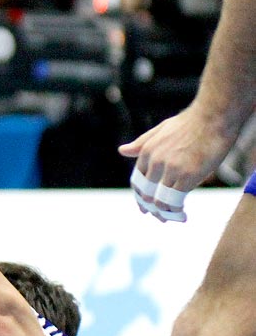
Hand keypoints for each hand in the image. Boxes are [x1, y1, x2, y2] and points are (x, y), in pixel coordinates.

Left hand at [119, 104, 234, 221]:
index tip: (145, 206)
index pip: (138, 181)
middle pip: (146, 193)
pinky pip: (176, 199)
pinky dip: (176, 210)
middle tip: (157, 216)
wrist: (213, 117)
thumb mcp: (160, 130)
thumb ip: (141, 144)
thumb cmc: (190, 123)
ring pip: (160, 199)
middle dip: (149, 207)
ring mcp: (171, 169)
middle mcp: (155, 162)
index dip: (140, 196)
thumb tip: (121, 151)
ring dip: (162, 213)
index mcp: (147, 151)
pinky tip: (180, 214)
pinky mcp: (188, 175)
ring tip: (167, 218)